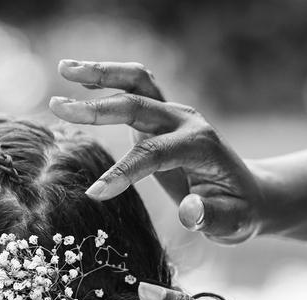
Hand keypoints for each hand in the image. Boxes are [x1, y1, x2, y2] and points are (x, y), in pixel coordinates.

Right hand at [51, 59, 269, 243]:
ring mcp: (174, 114)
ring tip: (63, 69)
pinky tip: (79, 77)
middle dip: (98, 109)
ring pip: (138, 81)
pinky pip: (136, 86)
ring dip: (101, 73)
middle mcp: (186, 122)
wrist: (248, 193)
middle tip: (59, 108)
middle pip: (138, 105)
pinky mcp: (162, 114)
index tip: (94, 193)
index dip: (123, 173)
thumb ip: (210, 218)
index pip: (154, 154)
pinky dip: (109, 77)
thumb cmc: (237, 212)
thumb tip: (190, 212)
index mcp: (200, 147)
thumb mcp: (231, 224)